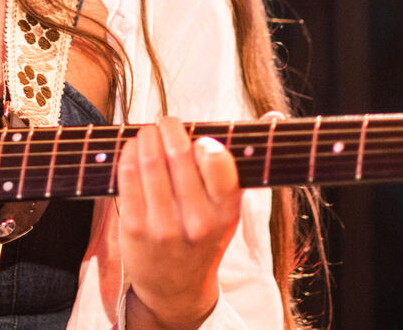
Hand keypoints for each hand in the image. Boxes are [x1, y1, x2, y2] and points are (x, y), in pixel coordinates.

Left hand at [115, 115, 241, 329]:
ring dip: (146, 136)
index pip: (219, 164)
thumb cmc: (205, 233)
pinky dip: (129, 152)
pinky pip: (128, 175)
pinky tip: (134, 148)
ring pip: (150, 160)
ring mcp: (163, 226)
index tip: (200, 138)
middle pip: (179, 154)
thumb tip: (274, 114)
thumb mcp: (231, 206)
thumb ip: (245, 160)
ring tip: (149, 132)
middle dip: (170, 128)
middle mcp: (197, 222)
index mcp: (226, 212)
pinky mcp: (133, 227)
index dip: (206, 143)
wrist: (175, 287)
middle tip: (168, 123)